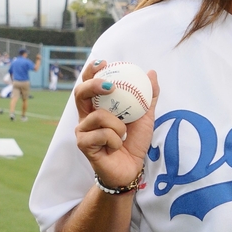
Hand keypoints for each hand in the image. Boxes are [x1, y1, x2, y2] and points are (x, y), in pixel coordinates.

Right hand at [74, 60, 158, 188]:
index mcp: (97, 107)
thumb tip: (151, 72)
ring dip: (117, 124)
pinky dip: (115, 139)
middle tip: (111, 85)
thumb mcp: (145, 117)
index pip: (89, 84)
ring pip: (98, 116)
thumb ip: (148, 96)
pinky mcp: (83, 144)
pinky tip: (116, 147)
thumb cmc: (134, 142)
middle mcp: (85, 117)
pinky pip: (102, 134)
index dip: (92, 71)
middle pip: (80, 93)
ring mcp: (82, 131)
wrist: (132, 168)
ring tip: (123, 135)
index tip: (104, 62)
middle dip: (94, 85)